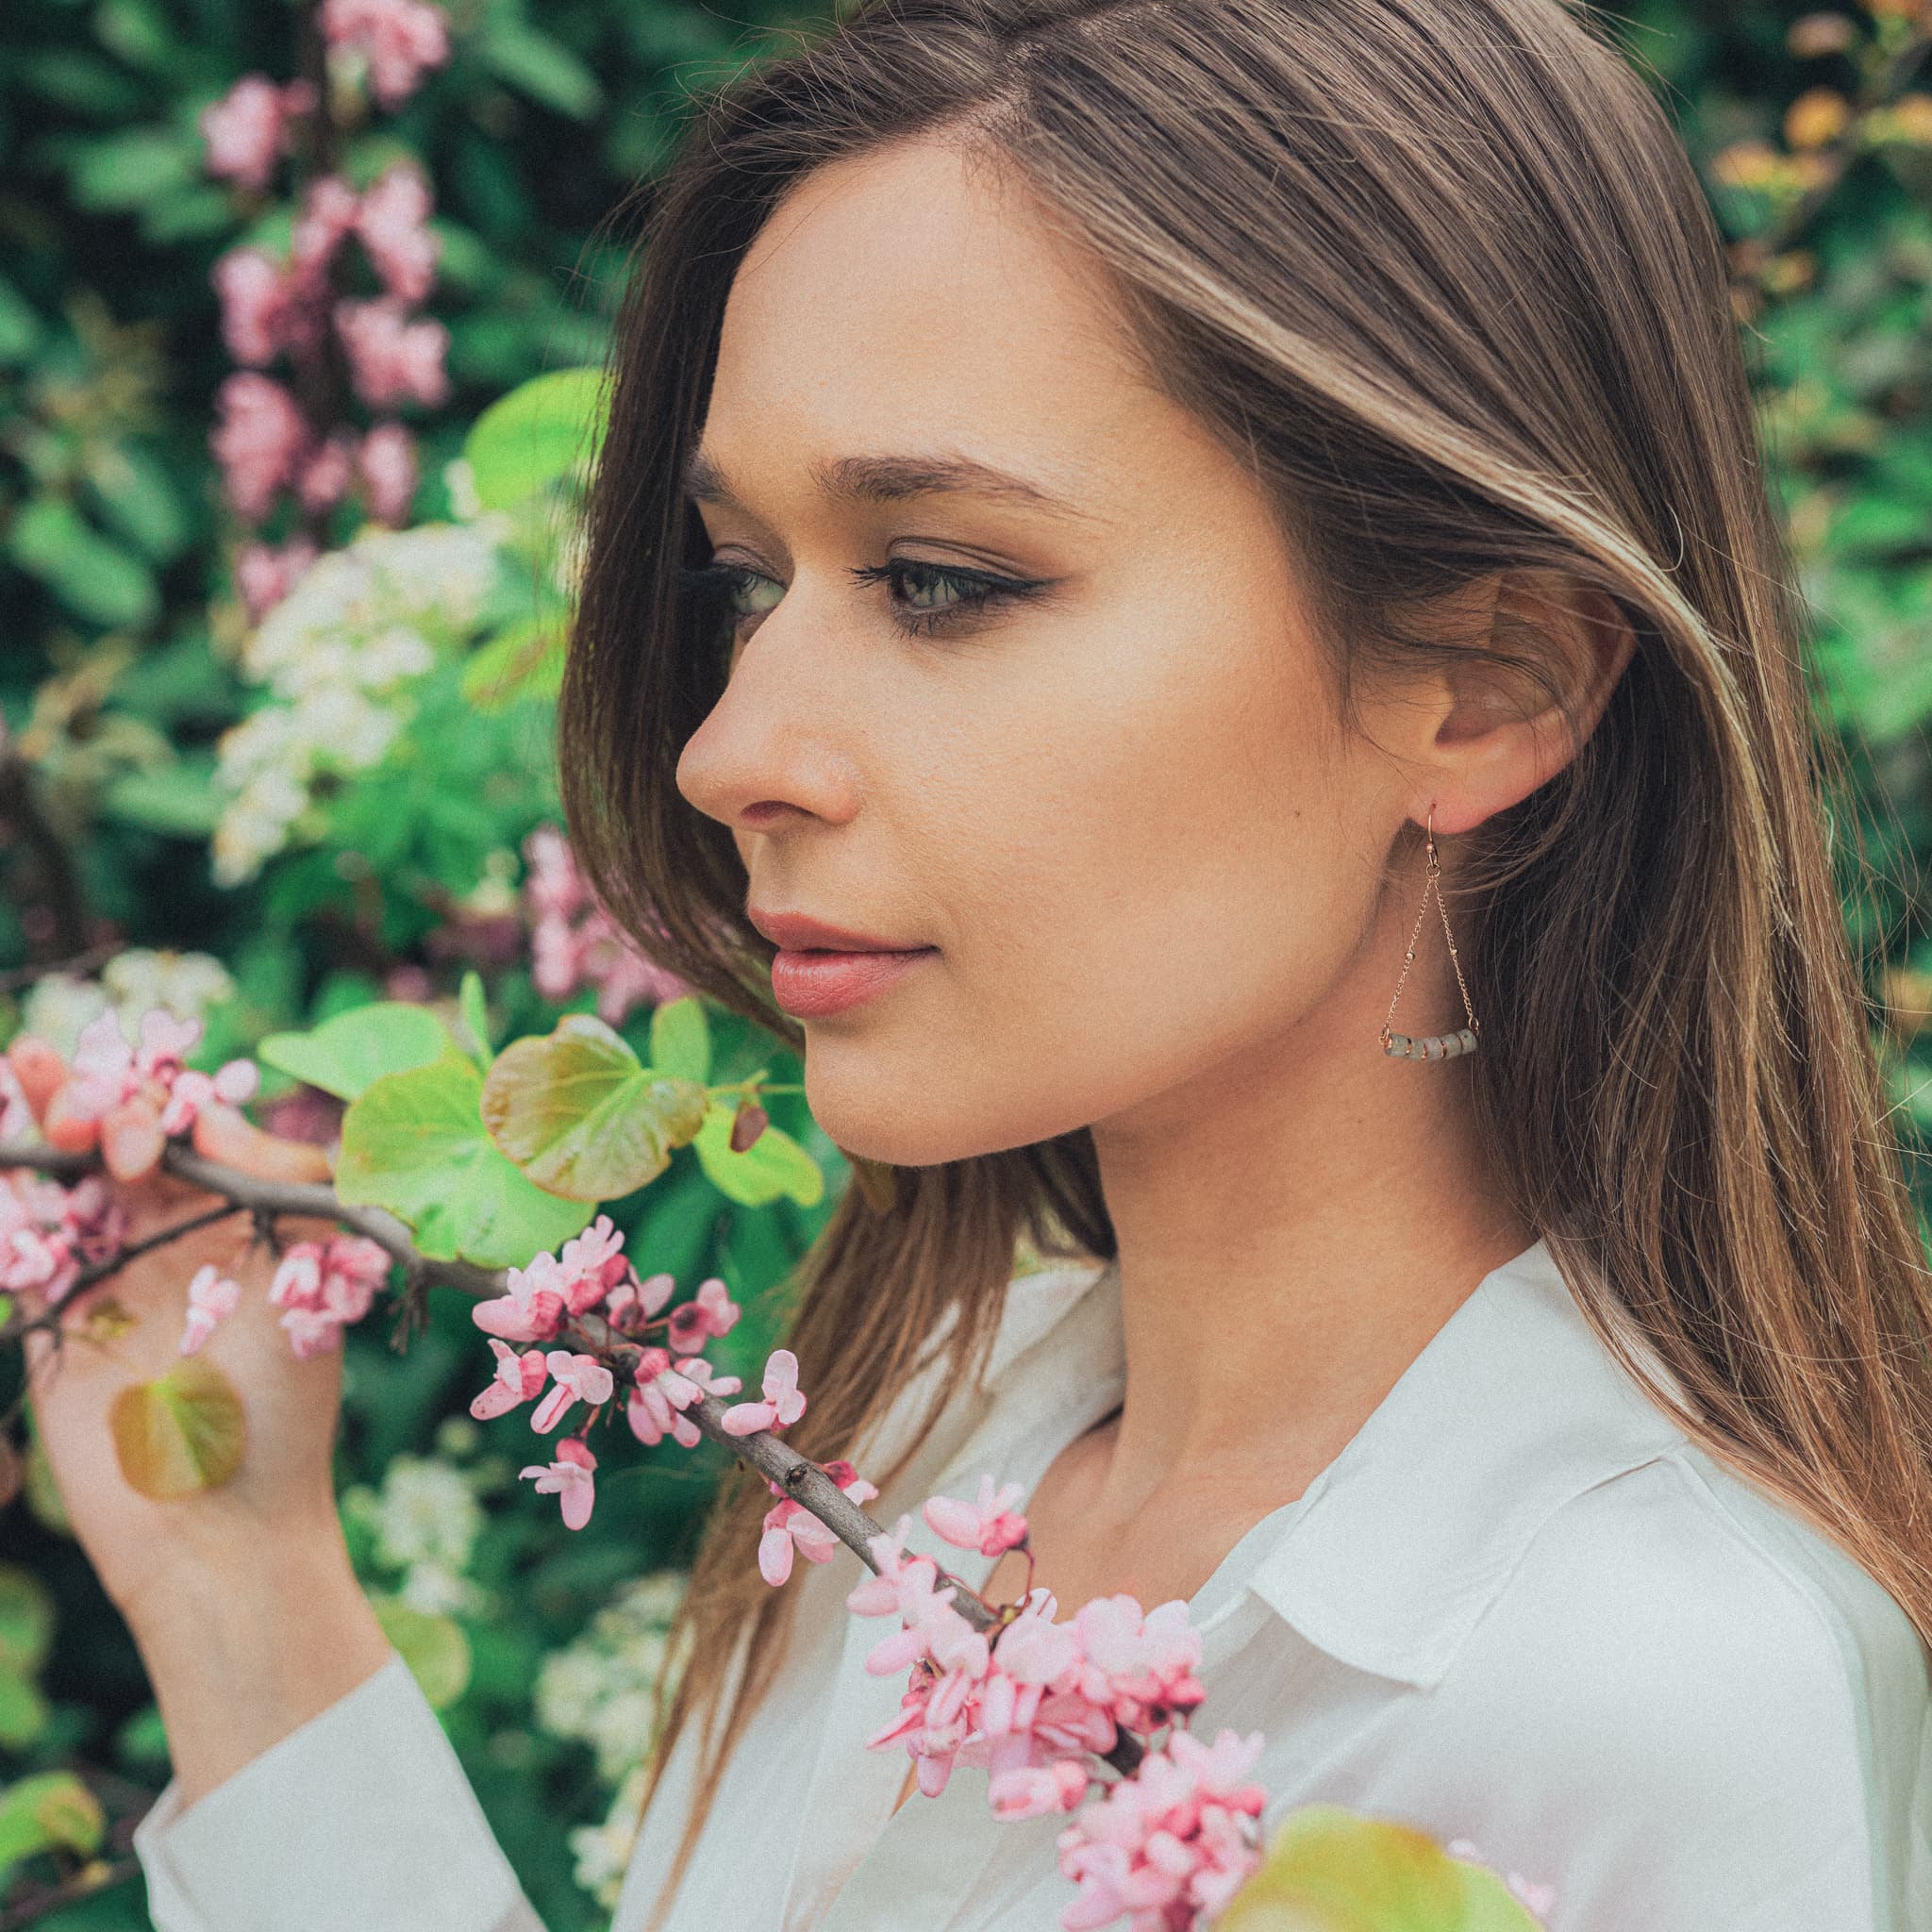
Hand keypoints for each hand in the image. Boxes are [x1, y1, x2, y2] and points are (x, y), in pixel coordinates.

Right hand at [8, 1035, 394, 1803]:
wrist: (215, 1521)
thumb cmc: (283, 1404)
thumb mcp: (311, 1278)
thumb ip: (278, 1186)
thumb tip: (215, 1119)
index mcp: (243, 1217)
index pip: (197, 1130)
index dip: (176, 1108)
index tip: (172, 1136)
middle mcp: (175, 1233)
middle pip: (123, 1138)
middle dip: (100, 1100)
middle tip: (81, 1100)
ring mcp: (108, 1271)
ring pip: (65, 1173)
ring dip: (44, 1116)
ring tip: (25, 1067)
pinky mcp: (50, 1315)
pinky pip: (20, 1238)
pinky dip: (8, 1193)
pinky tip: (2, 1150)